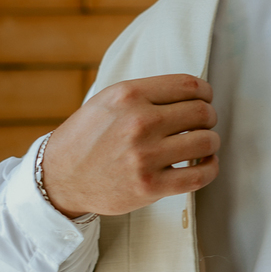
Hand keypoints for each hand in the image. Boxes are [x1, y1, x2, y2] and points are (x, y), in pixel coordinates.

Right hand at [39, 74, 219, 218]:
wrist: (59, 177)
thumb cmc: (88, 137)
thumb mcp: (109, 101)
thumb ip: (146, 94)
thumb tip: (193, 92)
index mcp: (129, 95)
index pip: (188, 85)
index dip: (205, 93)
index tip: (204, 100)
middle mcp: (138, 122)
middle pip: (202, 112)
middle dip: (209, 117)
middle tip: (203, 125)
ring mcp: (144, 156)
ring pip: (206, 142)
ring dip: (211, 142)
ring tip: (203, 145)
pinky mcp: (150, 186)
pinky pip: (200, 175)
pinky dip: (210, 168)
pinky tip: (204, 164)